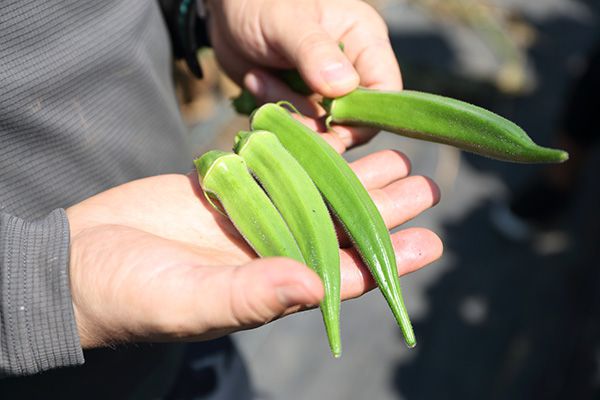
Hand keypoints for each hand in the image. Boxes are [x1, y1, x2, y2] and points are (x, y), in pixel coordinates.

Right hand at [66, 150, 440, 347]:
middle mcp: (268, 252)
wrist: (81, 261)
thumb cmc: (130, 295)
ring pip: (314, 195)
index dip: (387, 261)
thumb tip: (316, 287)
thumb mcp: (189, 301)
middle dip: (382, 211)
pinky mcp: (225, 191)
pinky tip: (335, 143)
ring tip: (397, 163)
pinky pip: (276, 171)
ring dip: (353, 179)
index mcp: (270, 285)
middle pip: (337, 228)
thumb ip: (250, 295)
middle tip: (426, 189)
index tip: (429, 242)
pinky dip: (307, 157)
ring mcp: (247, 219)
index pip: (342, 274)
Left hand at [206, 0, 400, 146]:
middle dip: (317, 125)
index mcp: (364, 42)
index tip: (331, 123)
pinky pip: (295, 128)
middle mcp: (350, 70)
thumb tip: (343, 86)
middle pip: (353, 121)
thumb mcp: (287, 20)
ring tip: (258, 78)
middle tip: (281, 109)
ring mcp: (324, 91)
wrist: (226, 8)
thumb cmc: (261, 1)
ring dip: (287, 112)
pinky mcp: (299, 103)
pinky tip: (255, 82)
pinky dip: (273, 114)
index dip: (364, 117)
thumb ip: (314, 51)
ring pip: (320, 129)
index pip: (385, 93)